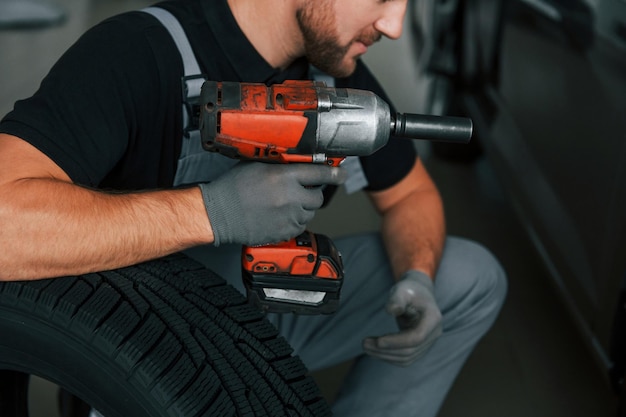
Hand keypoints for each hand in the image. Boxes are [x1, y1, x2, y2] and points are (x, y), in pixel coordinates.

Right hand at [199, 162, 344, 245]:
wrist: (219, 214)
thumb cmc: (233, 188)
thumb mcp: (258, 165)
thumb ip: (282, 165)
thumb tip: (300, 162)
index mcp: (285, 177)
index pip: (320, 174)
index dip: (334, 174)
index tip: (340, 173)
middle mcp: (291, 197)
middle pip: (318, 197)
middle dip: (312, 193)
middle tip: (299, 191)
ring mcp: (289, 217)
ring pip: (309, 213)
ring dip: (302, 208)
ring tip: (283, 204)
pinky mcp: (284, 232)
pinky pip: (299, 226)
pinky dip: (294, 221)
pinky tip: (278, 215)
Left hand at [363, 270, 441, 365]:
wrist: (418, 294)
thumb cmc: (409, 290)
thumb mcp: (402, 289)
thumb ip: (397, 299)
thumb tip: (391, 310)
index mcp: (433, 318)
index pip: (417, 337)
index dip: (397, 342)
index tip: (378, 341)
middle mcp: (434, 333)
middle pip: (410, 350)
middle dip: (386, 349)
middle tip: (364, 343)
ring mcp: (428, 342)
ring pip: (407, 358)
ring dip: (385, 355)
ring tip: (366, 347)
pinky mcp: (420, 347)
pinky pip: (405, 358)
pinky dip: (389, 356)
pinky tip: (375, 350)